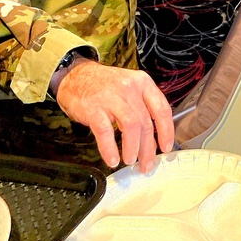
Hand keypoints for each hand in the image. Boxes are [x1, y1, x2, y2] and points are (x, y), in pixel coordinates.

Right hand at [53, 57, 174, 172]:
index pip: (162, 109)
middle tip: (146, 163)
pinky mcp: (93, 108)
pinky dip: (110, 149)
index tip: (166, 147)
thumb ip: (142, 107)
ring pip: (131, 127)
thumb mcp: (129, 88)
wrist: (74, 76)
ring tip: (130, 160)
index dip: (166, 131)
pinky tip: (112, 159)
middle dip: (148, 148)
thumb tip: (152, 137)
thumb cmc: (103, 86)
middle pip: (146, 122)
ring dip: (133, 148)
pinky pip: (105, 132)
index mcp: (142, 83)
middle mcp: (130, 88)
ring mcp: (111, 97)